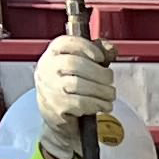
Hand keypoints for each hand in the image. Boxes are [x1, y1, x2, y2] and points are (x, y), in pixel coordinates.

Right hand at [33, 35, 116, 158]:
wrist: (57, 115)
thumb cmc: (73, 86)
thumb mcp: (86, 66)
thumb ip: (99, 53)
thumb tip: (111, 49)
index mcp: (52, 54)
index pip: (65, 43)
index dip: (86, 47)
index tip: (101, 57)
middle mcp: (46, 69)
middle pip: (74, 64)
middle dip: (99, 72)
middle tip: (110, 80)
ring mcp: (48, 89)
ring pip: (78, 84)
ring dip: (101, 90)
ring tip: (110, 94)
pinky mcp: (55, 108)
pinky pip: (80, 103)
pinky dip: (97, 104)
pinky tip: (104, 105)